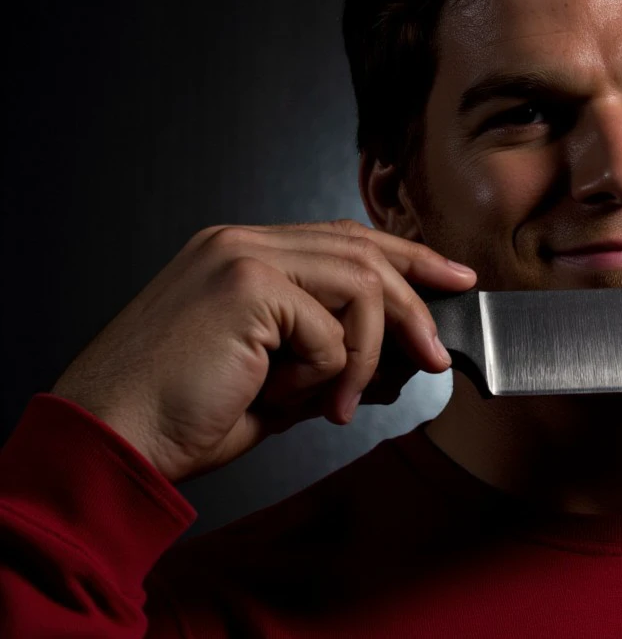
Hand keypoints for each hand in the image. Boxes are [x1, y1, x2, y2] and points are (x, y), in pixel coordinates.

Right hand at [50, 219, 475, 483]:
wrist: (112, 442)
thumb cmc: (181, 417)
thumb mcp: (275, 380)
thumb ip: (332, 356)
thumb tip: (401, 358)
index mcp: (241, 254)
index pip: (344, 239)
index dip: (404, 258)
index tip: (450, 278)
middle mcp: (241, 242)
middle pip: (363, 249)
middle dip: (416, 299)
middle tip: (435, 352)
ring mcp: (242, 256)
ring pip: (360, 284)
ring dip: (368, 352)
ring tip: (340, 401)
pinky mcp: (247, 285)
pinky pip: (328, 330)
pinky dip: (324, 373)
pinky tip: (285, 397)